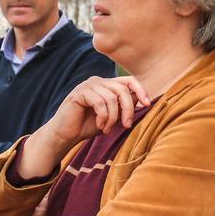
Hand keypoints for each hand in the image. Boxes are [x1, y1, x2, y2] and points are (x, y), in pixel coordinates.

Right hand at [16, 76, 149, 180]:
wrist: (66, 134)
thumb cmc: (88, 126)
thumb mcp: (112, 117)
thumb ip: (123, 107)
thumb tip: (141, 99)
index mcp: (107, 85)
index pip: (129, 81)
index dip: (141, 90)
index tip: (148, 104)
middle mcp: (98, 81)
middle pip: (122, 89)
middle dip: (128, 109)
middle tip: (126, 125)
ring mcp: (88, 85)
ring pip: (111, 98)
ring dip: (113, 117)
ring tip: (107, 129)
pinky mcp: (79, 92)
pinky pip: (99, 102)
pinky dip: (103, 117)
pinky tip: (100, 126)